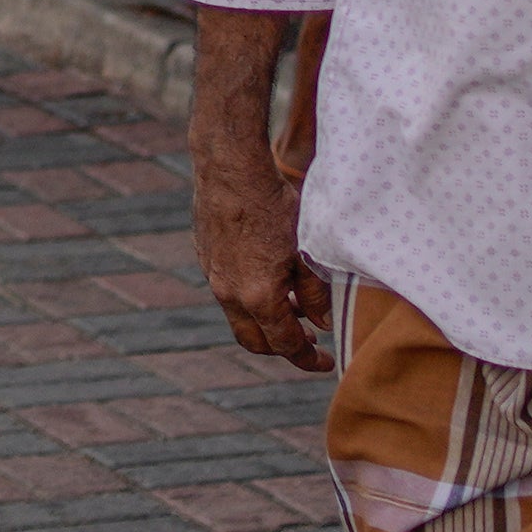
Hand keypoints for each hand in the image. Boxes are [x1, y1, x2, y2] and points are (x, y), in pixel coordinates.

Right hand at [196, 148, 328, 372]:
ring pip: (240, 316)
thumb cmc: (275, 206)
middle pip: (255, 341)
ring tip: (294, 306)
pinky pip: (228, 291)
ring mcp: (214, 276)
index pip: (285, 345)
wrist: (231, 169)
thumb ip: (315, 293)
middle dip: (282, 348)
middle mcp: (231, 294)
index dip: (307, 359)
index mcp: (259, 298)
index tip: (325, 361)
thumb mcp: (307, 252)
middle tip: (308, 342)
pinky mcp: (206, 257)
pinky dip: (250, 297)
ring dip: (267, 320)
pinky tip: (269, 275)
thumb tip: (323, 323)